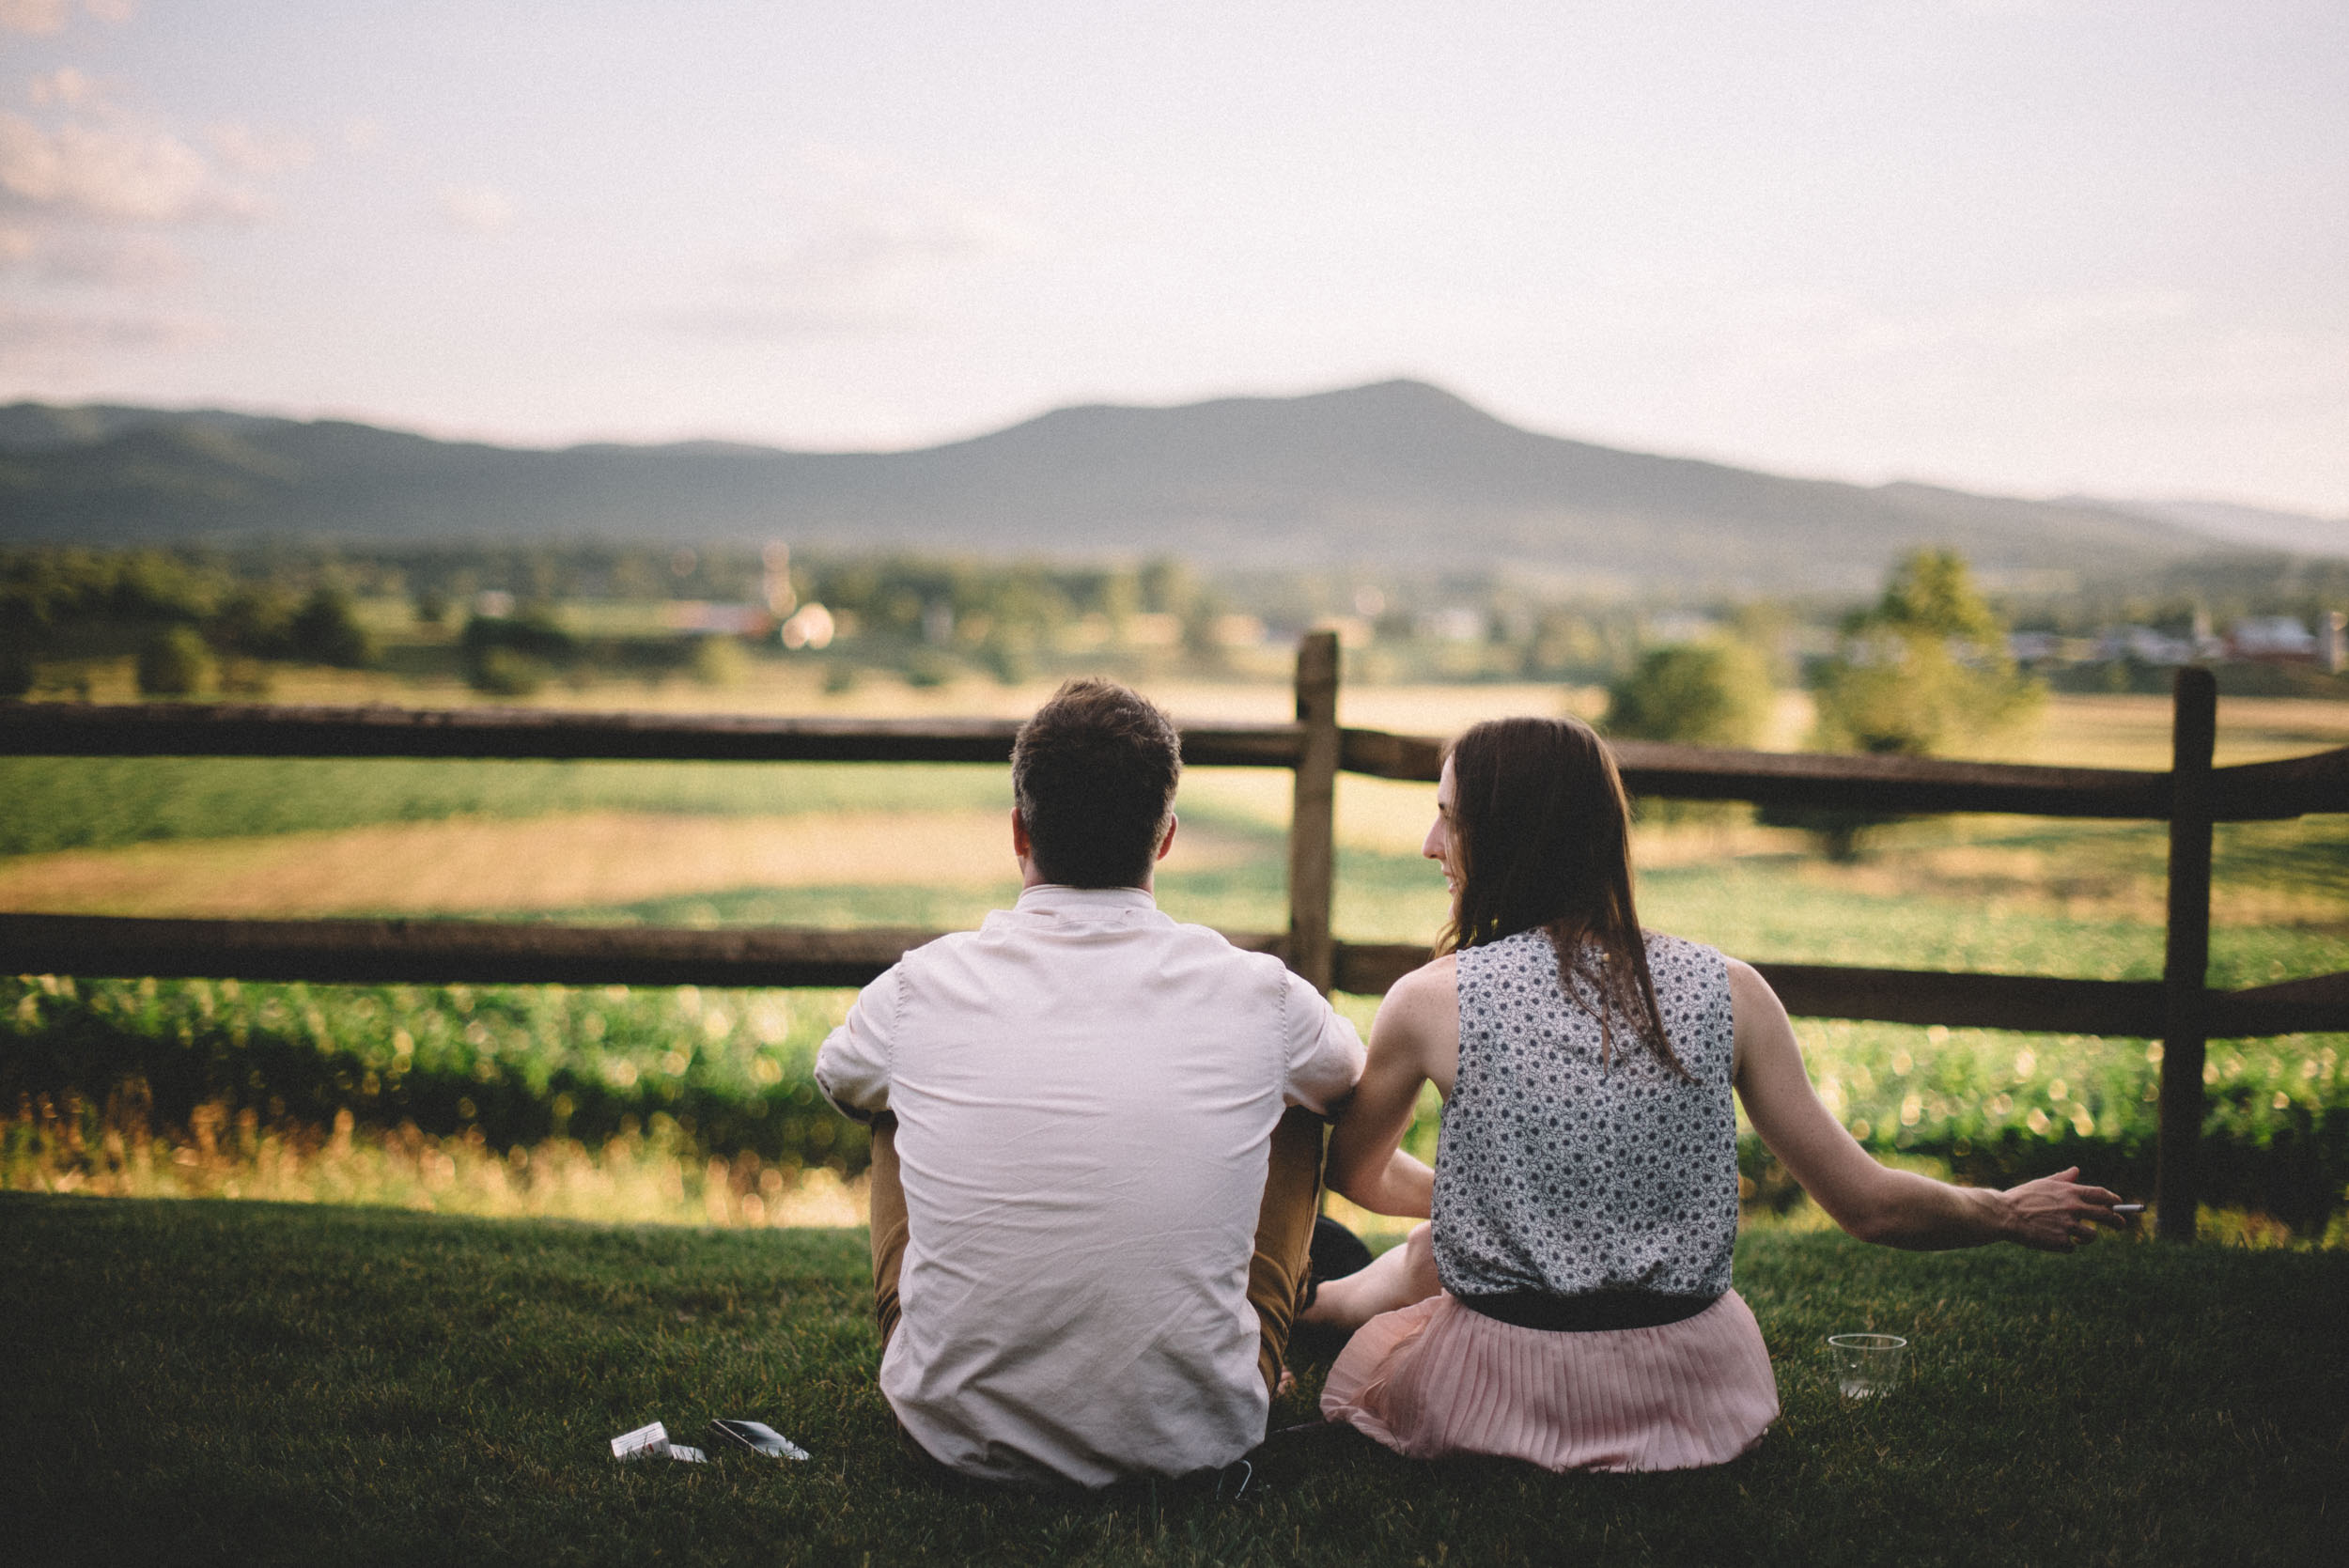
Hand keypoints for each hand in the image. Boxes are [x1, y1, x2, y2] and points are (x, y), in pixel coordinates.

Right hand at [1999, 1166, 2124, 1252]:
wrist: (2004, 1214)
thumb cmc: (2022, 1197)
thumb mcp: (2043, 1184)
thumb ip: (2063, 1179)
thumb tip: (2077, 1170)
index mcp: (2069, 1191)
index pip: (2101, 1194)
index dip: (2114, 1200)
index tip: (2118, 1204)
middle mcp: (2072, 1207)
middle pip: (2107, 1215)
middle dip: (2118, 1221)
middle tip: (2121, 1225)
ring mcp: (2067, 1225)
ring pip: (2092, 1235)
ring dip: (2087, 1237)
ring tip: (2079, 1237)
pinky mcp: (2060, 1241)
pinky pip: (2072, 1247)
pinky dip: (2065, 1245)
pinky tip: (2053, 1241)